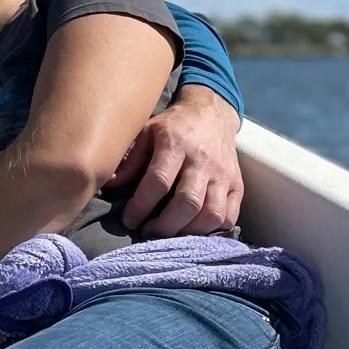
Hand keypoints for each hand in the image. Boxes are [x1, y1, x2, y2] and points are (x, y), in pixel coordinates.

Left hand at [106, 86, 242, 235]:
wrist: (213, 114)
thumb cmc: (174, 126)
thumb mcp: (147, 131)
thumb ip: (131, 160)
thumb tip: (111, 186)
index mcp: (176, 144)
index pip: (159, 181)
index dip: (141, 206)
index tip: (129, 220)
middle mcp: (203, 161)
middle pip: (188, 203)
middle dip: (165, 226)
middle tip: (148, 232)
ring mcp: (223, 175)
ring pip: (212, 214)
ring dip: (188, 232)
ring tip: (170, 235)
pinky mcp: (237, 185)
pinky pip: (229, 217)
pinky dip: (212, 231)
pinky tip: (193, 231)